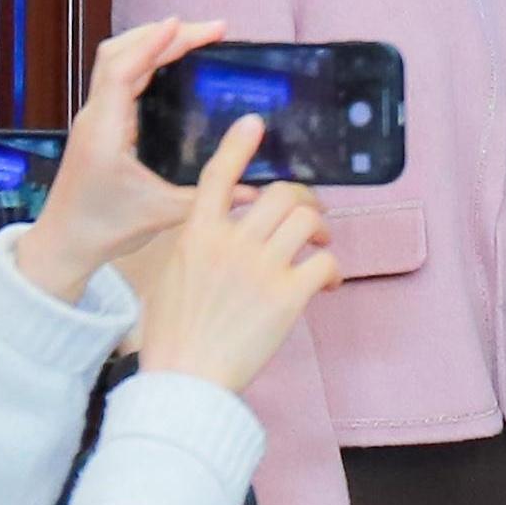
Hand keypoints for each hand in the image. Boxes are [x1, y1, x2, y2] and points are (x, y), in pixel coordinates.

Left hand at [15, 19, 228, 297]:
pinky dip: (147, 60)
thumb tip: (259, 188)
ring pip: (117, 61)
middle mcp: (95, 117)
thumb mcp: (164, 214)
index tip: (185, 25)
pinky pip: (120, 77)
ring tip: (197, 37)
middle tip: (212, 30)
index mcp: (105, 130)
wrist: (63, 245)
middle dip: (163, 34)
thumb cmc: (106, 229)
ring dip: (154, 42)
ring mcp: (94, 119)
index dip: (153, 43)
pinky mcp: (99, 125)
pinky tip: (174, 64)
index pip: (123, 69)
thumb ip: (210, 194)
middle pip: (119, 54)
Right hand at [124, 119, 330, 393]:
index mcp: (195, 237)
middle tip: (308, 220)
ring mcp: (260, 267)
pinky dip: (333, 270)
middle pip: (281, 195)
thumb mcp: (171, 280)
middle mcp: (229, 243)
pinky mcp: (288, 295)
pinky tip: (328, 284)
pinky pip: (326, 263)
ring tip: (318, 247)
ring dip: (320, 231)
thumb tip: (223, 238)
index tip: (255, 123)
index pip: (217, 178)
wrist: (183, 381)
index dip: (238, 147)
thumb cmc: (174, 337)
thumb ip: (200, 251)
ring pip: (308, 221)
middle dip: (302, 202)